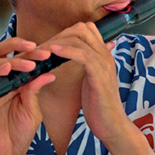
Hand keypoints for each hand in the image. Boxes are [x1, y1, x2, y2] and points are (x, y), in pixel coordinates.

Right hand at [0, 38, 54, 154]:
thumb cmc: (19, 133)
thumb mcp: (32, 110)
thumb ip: (36, 90)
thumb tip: (49, 73)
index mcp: (14, 81)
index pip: (20, 58)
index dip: (33, 52)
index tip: (49, 52)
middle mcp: (0, 80)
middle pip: (2, 52)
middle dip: (19, 46)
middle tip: (37, 49)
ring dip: (14, 60)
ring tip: (30, 65)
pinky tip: (8, 68)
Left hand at [45, 22, 127, 148]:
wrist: (112, 126)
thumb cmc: (99, 106)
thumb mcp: (92, 80)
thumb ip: (87, 65)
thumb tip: (77, 56)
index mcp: (103, 56)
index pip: (86, 29)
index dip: (65, 33)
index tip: (49, 45)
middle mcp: (106, 56)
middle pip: (82, 29)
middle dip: (60, 35)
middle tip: (43, 47)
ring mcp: (105, 65)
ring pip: (81, 39)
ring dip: (58, 42)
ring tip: (42, 50)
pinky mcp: (100, 77)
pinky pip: (83, 56)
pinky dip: (67, 51)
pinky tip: (54, 53)